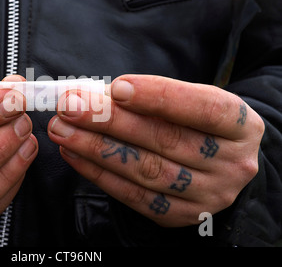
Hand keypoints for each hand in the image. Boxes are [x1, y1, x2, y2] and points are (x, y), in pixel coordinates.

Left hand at [48, 75, 263, 226]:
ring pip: (146, 170)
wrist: (219, 162)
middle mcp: (231, 163)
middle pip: (165, 140)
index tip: (117, 87)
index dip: (159, 96)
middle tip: (70, 106)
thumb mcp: (189, 101)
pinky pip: (135, 197)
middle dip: (110, 120)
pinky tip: (74, 154)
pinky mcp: (182, 215)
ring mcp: (209, 195)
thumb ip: (149, 96)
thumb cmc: (196, 123)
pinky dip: (99, 174)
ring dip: (96, 148)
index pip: (203, 108)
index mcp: (241, 125)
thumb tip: (94, 95)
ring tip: (62, 129)